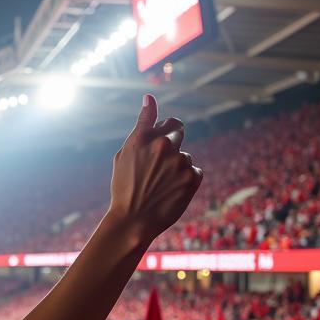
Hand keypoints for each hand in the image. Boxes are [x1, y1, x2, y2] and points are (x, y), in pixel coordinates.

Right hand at [108, 94, 202, 242]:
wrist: (132, 222)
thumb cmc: (124, 190)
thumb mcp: (123, 156)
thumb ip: (140, 127)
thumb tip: (150, 98)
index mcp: (142, 139)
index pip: (164, 119)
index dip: (164, 128)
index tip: (160, 136)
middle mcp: (162, 146)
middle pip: (178, 129)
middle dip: (173, 142)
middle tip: (162, 164)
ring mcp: (179, 161)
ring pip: (185, 156)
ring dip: (177, 167)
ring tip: (161, 187)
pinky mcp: (192, 177)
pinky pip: (195, 172)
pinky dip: (186, 181)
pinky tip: (171, 193)